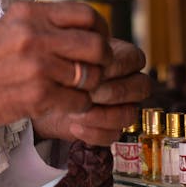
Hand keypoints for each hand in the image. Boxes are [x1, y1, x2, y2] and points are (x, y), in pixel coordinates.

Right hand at [0, 1, 111, 134]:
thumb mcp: (8, 26)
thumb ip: (42, 23)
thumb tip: (80, 25)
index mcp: (29, 13)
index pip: (86, 14)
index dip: (102, 29)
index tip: (101, 40)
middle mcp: (34, 35)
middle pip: (96, 45)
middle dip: (103, 60)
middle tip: (99, 69)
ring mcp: (37, 66)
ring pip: (90, 76)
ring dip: (90, 86)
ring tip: (77, 89)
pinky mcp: (37, 95)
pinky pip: (78, 101)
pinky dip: (78, 106)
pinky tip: (65, 104)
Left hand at [33, 37, 149, 144]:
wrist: (45, 94)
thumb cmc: (62, 68)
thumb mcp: (71, 55)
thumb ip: (85, 52)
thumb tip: (95, 51)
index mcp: (125, 58)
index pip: (136, 59)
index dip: (117, 66)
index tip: (95, 70)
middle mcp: (130, 83)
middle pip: (140, 88)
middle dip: (111, 92)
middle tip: (87, 93)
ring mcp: (125, 107)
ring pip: (129, 115)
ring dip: (101, 116)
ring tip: (76, 112)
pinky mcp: (112, 129)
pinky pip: (113, 135)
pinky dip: (93, 133)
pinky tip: (74, 126)